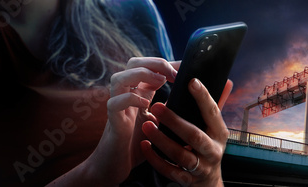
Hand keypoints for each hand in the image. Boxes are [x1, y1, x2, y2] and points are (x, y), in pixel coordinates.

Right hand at [84, 57, 177, 184]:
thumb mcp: (160, 124)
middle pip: (132, 64)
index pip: (150, 68)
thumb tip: (194, 105)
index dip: (167, 64)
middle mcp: (126, 96)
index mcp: (140, 94)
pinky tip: (145, 104)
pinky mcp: (112, 122)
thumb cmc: (139, 145)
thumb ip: (170, 111)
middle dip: (154, 63)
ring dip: (141, 75)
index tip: (186, 67)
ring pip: (119, 78)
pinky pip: (114, 103)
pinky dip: (129, 99)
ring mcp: (118, 108)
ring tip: (160, 82)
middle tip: (172, 73)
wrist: (117, 167)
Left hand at [140, 78, 232, 185]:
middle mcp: (213, 151)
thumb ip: (218, 106)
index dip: (203, 97)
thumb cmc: (208, 147)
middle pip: (194, 136)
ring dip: (162, 140)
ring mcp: (201, 168)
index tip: (191, 81)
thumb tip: (226, 81)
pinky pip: (169, 171)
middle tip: (157, 106)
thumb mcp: (215, 129)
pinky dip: (155, 159)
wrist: (208, 183)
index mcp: (220, 134)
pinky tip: (144, 145)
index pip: (213, 113)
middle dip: (175, 121)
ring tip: (146, 125)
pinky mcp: (187, 181)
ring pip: (180, 155)